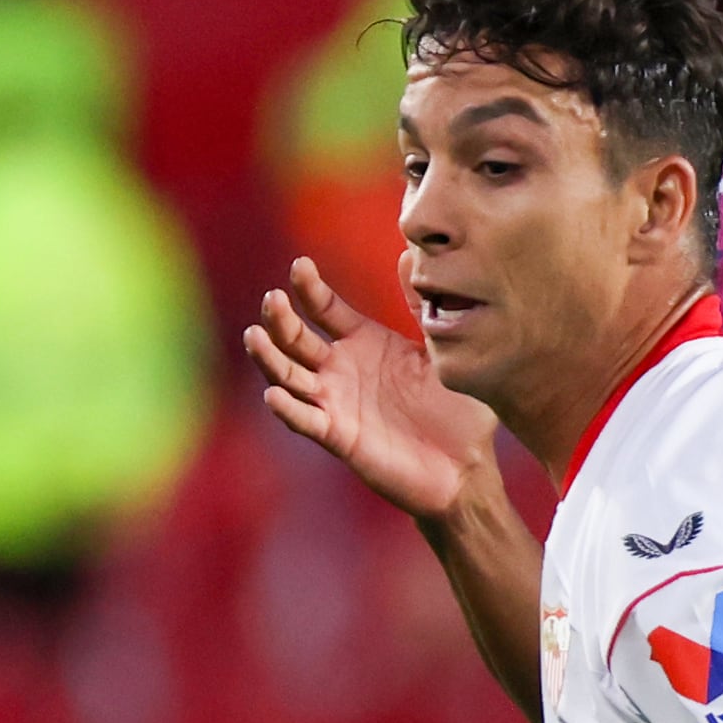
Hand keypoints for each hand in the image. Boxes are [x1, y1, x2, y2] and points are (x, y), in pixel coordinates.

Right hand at [244, 259, 499, 523]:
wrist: (467, 466)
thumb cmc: (457, 410)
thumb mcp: (440, 349)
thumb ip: (421, 306)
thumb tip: (412, 256)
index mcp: (365, 341)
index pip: (324, 308)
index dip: (309, 288)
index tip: (300, 266)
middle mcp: (342, 369)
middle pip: (296, 338)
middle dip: (280, 319)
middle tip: (272, 300)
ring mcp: (336, 402)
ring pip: (289, 376)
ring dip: (269, 358)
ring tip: (254, 337)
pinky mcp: (339, 436)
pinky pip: (306, 421)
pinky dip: (288, 409)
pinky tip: (273, 394)